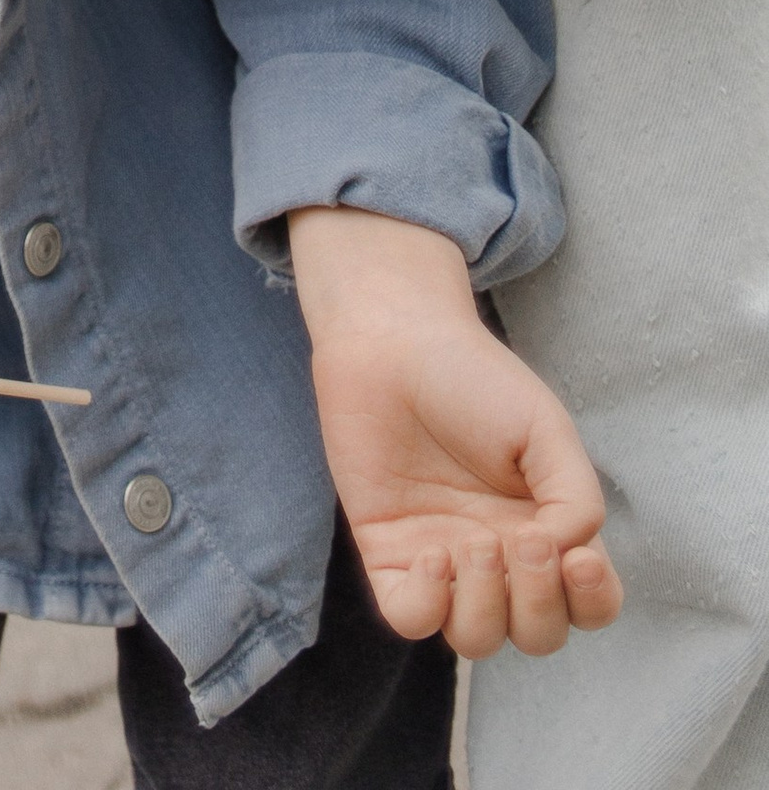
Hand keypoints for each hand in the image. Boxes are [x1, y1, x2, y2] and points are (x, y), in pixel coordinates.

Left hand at [290, 209, 620, 657]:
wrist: (394, 340)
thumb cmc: (475, 378)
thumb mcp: (547, 432)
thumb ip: (576, 501)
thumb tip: (568, 560)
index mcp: (547, 530)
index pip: (588, 605)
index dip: (593, 601)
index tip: (578, 559)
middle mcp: (499, 558)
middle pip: (538, 634)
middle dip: (538, 604)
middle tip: (523, 542)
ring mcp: (444, 560)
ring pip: (477, 639)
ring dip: (485, 605)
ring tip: (472, 541)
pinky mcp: (388, 554)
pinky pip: (412, 619)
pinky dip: (427, 605)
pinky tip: (431, 552)